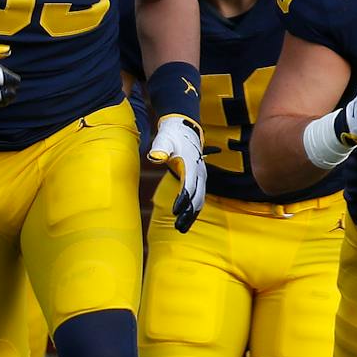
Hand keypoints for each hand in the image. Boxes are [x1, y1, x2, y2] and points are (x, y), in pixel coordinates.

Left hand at [147, 113, 207, 231]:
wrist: (185, 128)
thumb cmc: (173, 135)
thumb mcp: (165, 139)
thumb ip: (160, 148)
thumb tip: (155, 157)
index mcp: (192, 165)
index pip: (189, 186)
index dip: (183, 200)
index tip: (175, 211)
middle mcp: (200, 173)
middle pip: (197, 197)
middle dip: (188, 213)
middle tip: (178, 228)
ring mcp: (201, 176)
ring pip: (200, 199)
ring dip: (192, 214)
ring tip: (182, 228)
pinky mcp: (198, 179)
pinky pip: (198, 197)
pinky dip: (194, 208)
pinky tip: (187, 218)